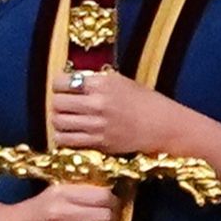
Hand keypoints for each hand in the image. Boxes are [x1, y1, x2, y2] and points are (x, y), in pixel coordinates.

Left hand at [44, 67, 220, 165]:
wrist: (164, 126)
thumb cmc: (146, 102)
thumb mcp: (122, 82)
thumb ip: (96, 81)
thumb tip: (72, 79)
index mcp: (103, 83)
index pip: (61, 82)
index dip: (59, 85)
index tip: (62, 88)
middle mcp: (97, 103)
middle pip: (57, 103)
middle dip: (58, 103)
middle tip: (64, 105)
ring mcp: (96, 124)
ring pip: (58, 122)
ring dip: (58, 121)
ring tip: (67, 119)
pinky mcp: (98, 142)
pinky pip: (66, 140)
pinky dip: (63, 137)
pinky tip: (70, 133)